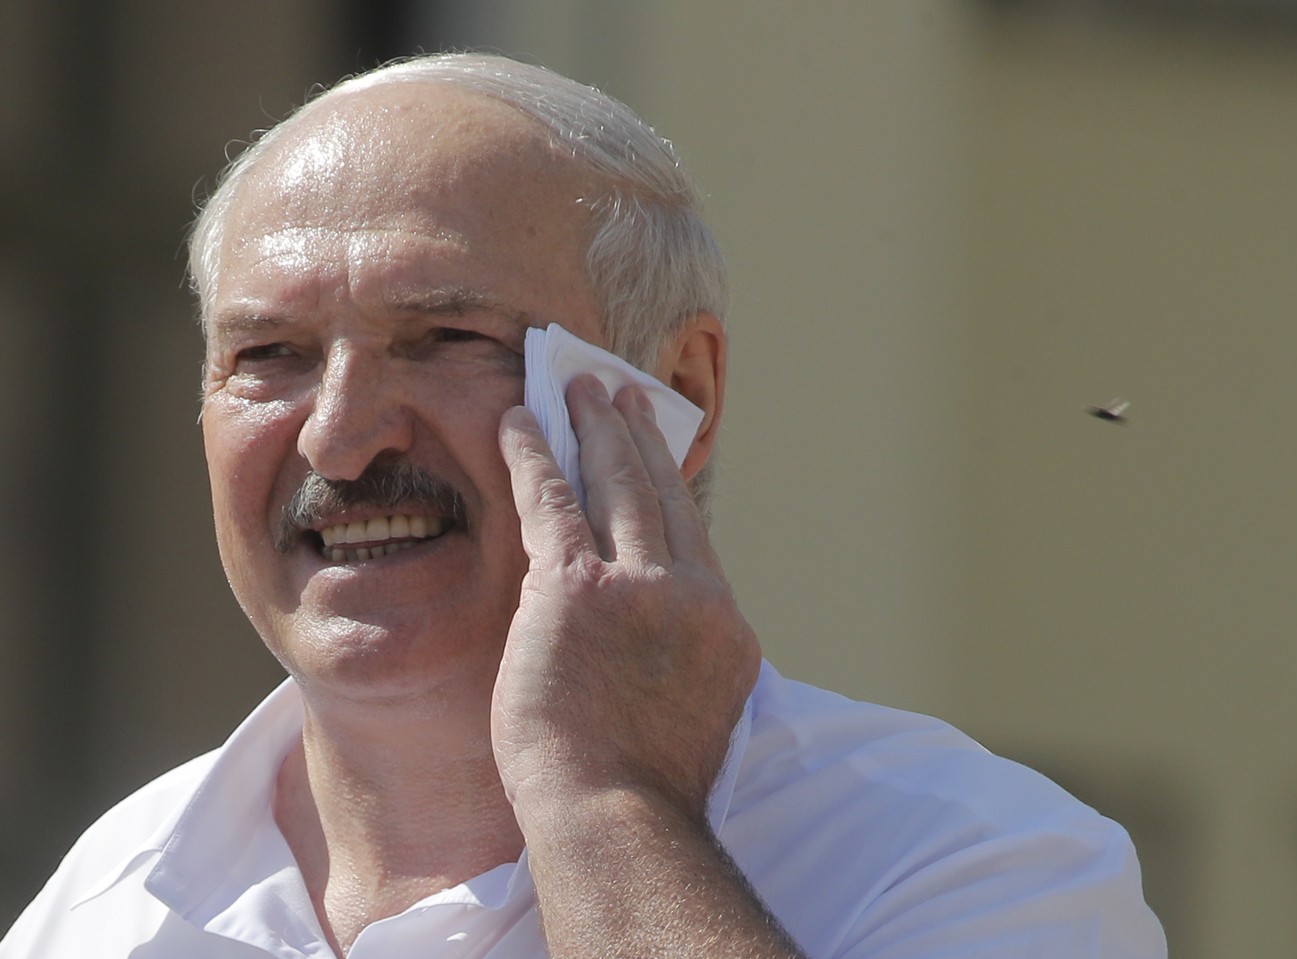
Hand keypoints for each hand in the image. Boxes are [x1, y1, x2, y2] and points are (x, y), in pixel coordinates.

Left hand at [493, 374, 760, 821]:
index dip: (670, 484)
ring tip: (580, 390)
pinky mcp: (576, 589)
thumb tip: (660, 633)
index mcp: (725, 624)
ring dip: (595, 429)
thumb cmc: (644, 785)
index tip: (657, 453)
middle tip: (621, 396)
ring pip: (616, 484)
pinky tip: (518, 421)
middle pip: (663, 495)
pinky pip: (552, 500)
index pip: (692, 535)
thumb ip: (686, 655)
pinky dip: (534, 455)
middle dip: (638, 439)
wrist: (618, 816)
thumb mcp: (697, 709)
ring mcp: (638, 587)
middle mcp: (692, 592)